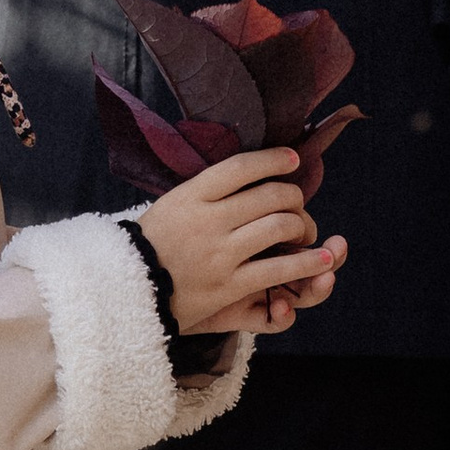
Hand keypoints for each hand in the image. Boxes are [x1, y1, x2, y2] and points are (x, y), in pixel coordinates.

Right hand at [139, 149, 345, 339]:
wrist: (126, 290)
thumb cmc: (153, 244)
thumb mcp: (172, 204)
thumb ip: (206, 190)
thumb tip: (247, 171)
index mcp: (191, 194)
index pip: (241, 167)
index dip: (273, 159)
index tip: (292, 159)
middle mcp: (208, 219)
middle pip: (270, 195)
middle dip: (294, 198)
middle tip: (298, 205)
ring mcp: (219, 253)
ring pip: (280, 227)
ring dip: (303, 226)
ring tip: (305, 232)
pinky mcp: (228, 285)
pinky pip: (278, 269)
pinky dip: (307, 261)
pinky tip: (323, 257)